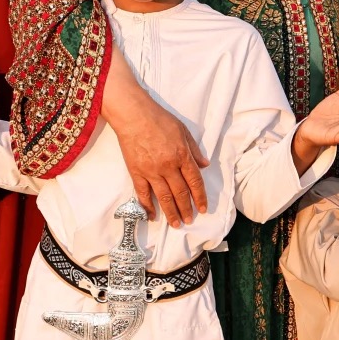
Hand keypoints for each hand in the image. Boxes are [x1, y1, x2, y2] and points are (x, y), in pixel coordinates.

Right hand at [103, 59, 209, 226]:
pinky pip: (143, 193)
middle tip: (189, 220)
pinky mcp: (136, 172)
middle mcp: (169, 166)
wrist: (134, 115)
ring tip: (176, 224)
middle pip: (180, 193)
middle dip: (186, 209)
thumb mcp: (183, 131)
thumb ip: (194, 150)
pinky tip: (152, 216)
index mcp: (182, 155)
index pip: (195, 181)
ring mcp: (152, 171)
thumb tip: (204, 165)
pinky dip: (148, 206)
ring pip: (164, 197)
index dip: (200, 197)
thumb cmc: (159, 119)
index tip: (203, 208)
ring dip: (171, 212)